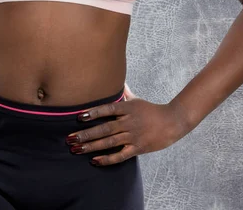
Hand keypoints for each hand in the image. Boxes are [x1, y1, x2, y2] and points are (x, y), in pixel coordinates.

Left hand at [65, 85, 188, 165]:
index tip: (79, 117)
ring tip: (76, 149)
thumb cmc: (151, 110)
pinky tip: (94, 160)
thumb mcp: (136, 100)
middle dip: (86, 134)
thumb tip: (115, 80)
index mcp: (127, 108)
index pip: (108, 109)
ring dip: (91, 146)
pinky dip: (107, 159)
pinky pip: (120, 155)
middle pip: (104, 128)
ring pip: (109, 142)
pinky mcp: (138, 148)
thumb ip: (123, 92)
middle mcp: (128, 122)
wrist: (172, 122)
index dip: (94, 113)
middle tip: (70, 138)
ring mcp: (133, 136)